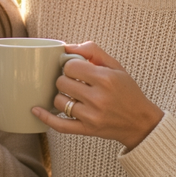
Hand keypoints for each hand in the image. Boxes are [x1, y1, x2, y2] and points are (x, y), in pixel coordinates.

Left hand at [31, 41, 163, 150]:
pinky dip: (45, 118)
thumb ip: (93, 51)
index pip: (70, 66)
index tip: (77, 70)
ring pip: (59, 101)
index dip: (71, 66)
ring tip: (73, 96)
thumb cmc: (127, 91)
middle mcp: (98, 98)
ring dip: (61, 97)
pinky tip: (35, 110)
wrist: (140, 122)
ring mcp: (91, 116)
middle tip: (75, 83)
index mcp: (105, 79)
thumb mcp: (116, 67)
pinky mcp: (87, 130)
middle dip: (65, 80)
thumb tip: (67, 46)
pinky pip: (60, 125)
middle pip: (62, 82)